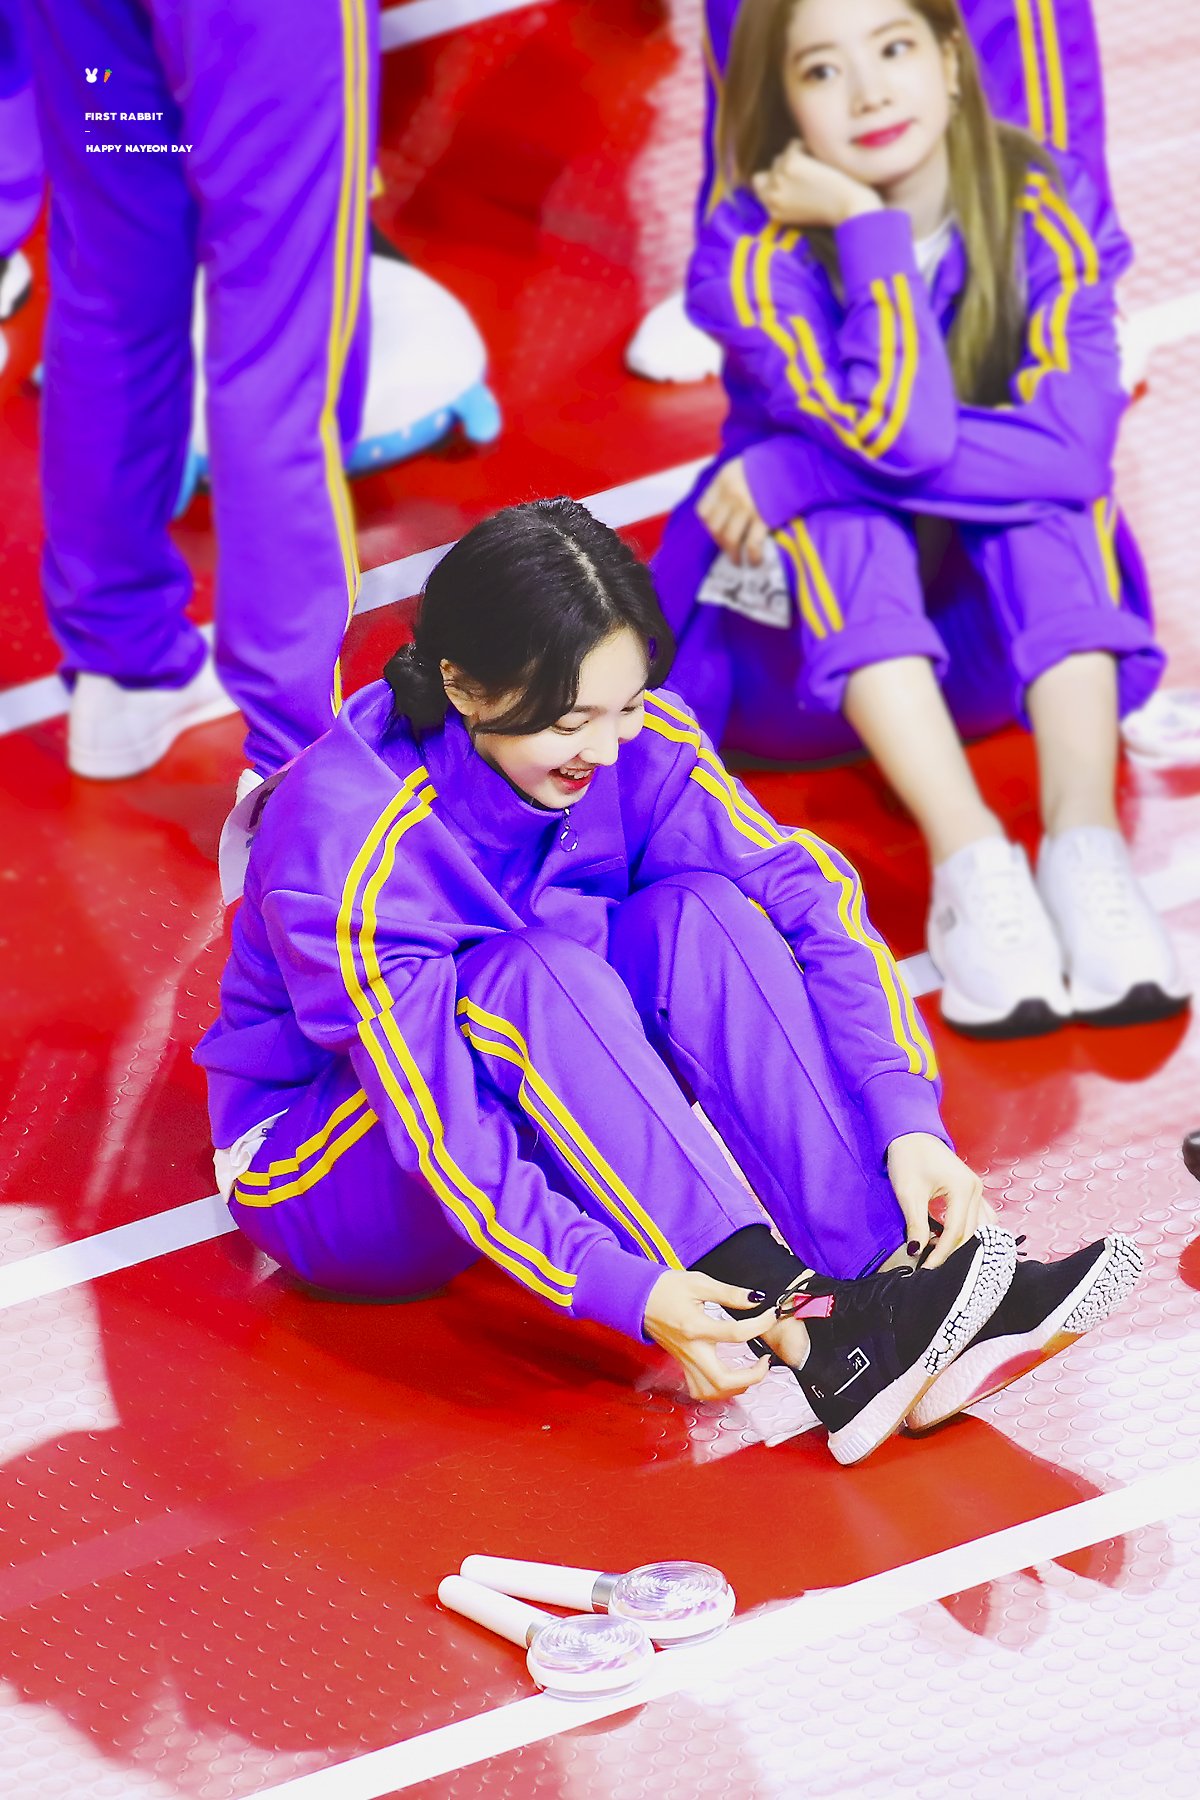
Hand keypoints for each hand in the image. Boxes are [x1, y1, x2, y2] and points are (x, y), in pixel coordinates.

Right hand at [643, 1269, 775, 1401]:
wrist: (639, 1298)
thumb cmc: (666, 1289)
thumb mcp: (699, 1282)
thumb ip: (729, 1293)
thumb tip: (755, 1300)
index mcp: (695, 1327)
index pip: (736, 1334)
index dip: (760, 1324)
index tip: (770, 1315)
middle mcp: (690, 1350)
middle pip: (723, 1380)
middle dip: (753, 1376)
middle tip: (765, 1361)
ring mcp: (685, 1361)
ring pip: (711, 1392)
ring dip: (737, 1388)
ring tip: (751, 1372)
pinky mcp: (681, 1365)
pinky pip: (700, 1389)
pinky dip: (718, 1391)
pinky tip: (728, 1378)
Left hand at [697, 457, 769, 565]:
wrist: (794, 461)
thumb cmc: (770, 464)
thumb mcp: (742, 466)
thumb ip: (730, 483)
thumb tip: (724, 509)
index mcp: (723, 480)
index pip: (704, 510)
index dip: (708, 525)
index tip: (717, 531)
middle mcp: (731, 494)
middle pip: (715, 528)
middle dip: (720, 543)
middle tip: (729, 549)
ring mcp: (747, 507)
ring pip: (730, 539)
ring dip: (732, 555)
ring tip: (738, 562)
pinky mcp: (764, 518)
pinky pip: (752, 544)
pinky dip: (752, 557)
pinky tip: (755, 561)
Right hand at [752, 140, 881, 229]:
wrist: (849, 210)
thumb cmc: (831, 211)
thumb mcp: (799, 211)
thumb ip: (782, 197)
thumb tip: (762, 175)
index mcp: (772, 211)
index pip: (759, 184)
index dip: (774, 177)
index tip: (792, 177)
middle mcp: (772, 196)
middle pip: (773, 167)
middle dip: (789, 167)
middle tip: (811, 177)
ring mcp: (779, 179)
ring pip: (783, 156)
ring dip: (799, 159)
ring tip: (817, 173)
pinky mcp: (791, 164)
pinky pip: (793, 145)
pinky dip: (807, 149)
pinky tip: (820, 164)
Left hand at [886, 1132, 996, 1267]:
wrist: (912, 1134)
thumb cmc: (909, 1158)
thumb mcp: (909, 1193)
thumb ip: (916, 1224)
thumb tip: (917, 1251)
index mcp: (963, 1189)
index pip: (956, 1232)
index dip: (941, 1253)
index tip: (926, 1268)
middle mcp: (976, 1190)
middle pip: (971, 1232)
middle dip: (953, 1252)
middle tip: (933, 1266)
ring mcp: (978, 1190)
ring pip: (980, 1227)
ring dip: (963, 1244)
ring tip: (942, 1255)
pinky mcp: (973, 1190)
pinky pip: (980, 1217)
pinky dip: (969, 1232)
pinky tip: (952, 1240)